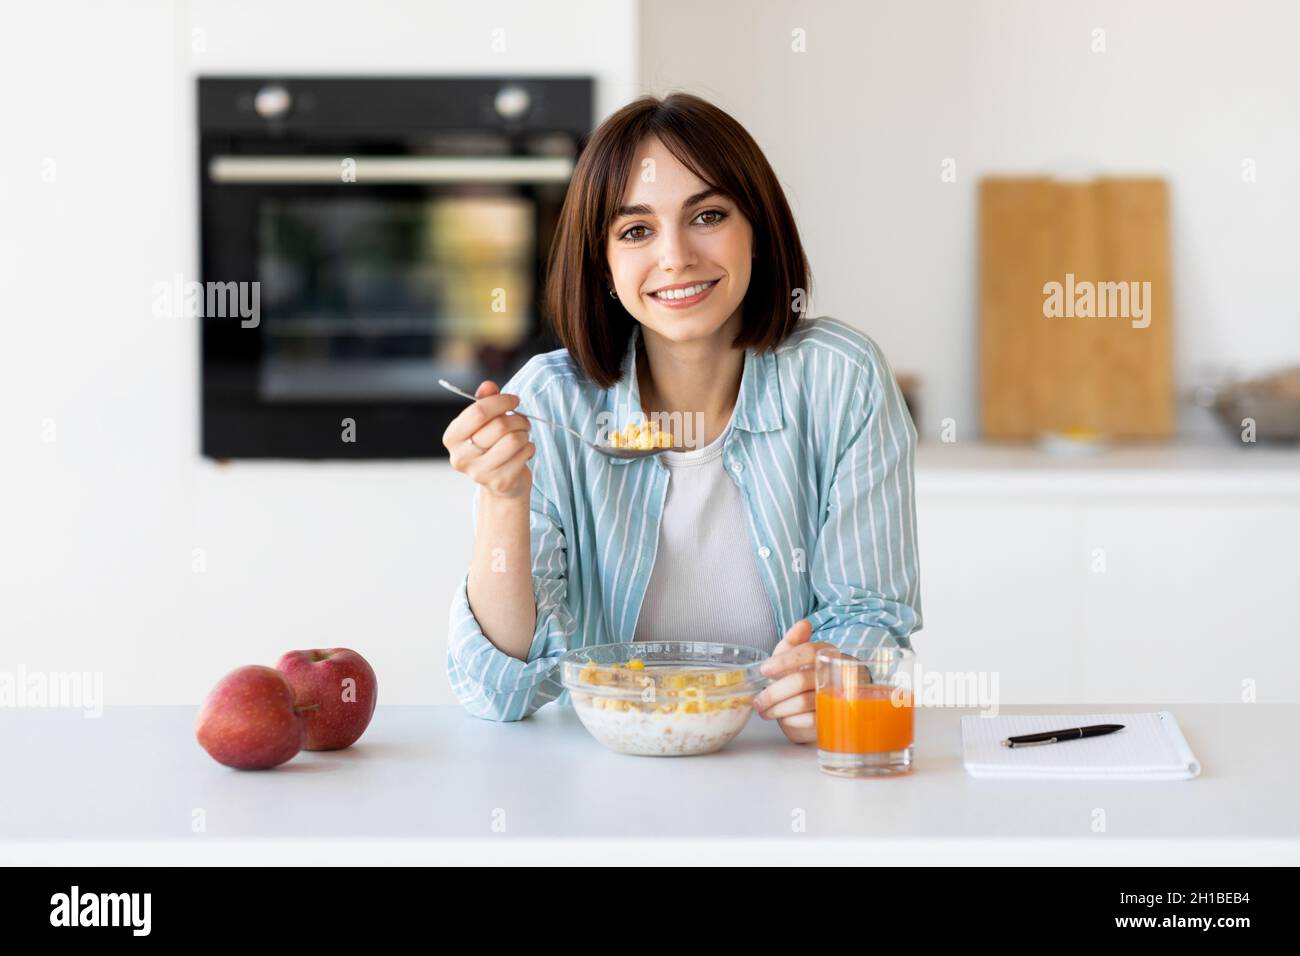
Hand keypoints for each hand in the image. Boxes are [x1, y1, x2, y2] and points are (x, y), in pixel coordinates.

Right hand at [442, 380, 534, 499]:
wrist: (499, 482)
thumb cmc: (492, 446)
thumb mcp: (485, 422)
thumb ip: (485, 401)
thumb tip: (488, 386)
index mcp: (452, 437)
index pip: (478, 412)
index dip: (501, 401)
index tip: (514, 400)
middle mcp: (461, 457)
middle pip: (499, 426)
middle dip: (517, 418)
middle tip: (523, 420)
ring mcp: (480, 473)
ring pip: (514, 440)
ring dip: (525, 433)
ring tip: (523, 434)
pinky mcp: (500, 482)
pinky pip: (524, 453)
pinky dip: (530, 447)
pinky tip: (524, 450)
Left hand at [752, 619, 838, 744]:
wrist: (819, 712)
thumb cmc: (804, 681)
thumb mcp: (794, 661)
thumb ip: (793, 643)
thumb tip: (804, 624)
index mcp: (827, 654)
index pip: (809, 652)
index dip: (785, 660)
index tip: (764, 670)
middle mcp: (837, 673)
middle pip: (802, 680)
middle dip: (774, 692)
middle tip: (757, 701)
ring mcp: (839, 697)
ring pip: (803, 702)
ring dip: (778, 708)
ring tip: (764, 711)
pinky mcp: (835, 718)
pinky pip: (810, 720)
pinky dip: (792, 720)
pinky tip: (784, 719)